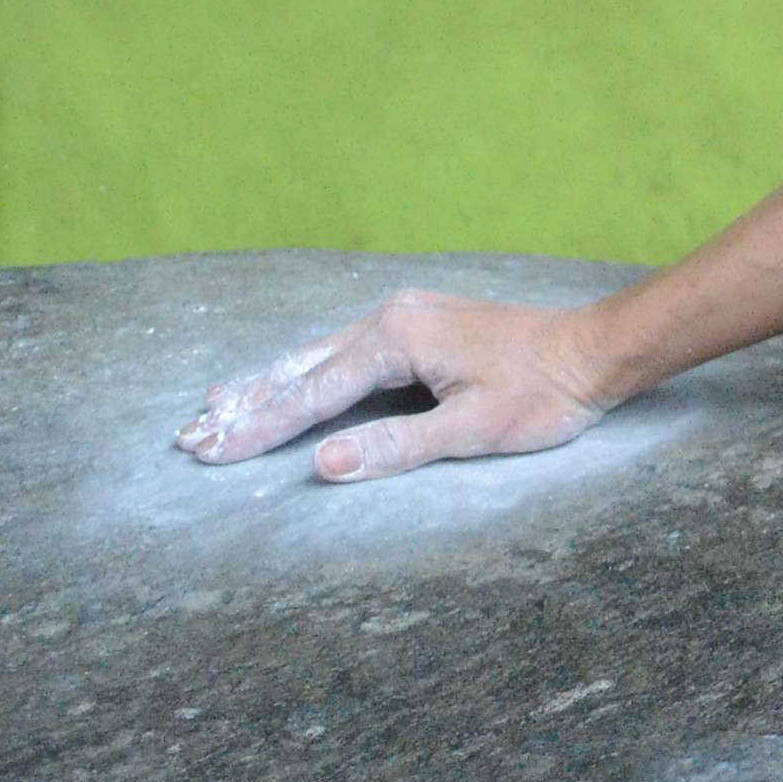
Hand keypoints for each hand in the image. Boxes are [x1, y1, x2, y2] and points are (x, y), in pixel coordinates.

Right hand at [176, 289, 619, 482]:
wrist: (595, 351)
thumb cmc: (544, 393)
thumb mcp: (473, 428)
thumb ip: (396, 447)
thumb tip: (322, 465)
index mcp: (398, 337)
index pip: (313, 394)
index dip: (259, 429)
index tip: (210, 453)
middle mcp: (391, 317)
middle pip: (301, 367)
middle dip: (245, 404)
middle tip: (187, 436)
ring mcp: (403, 316)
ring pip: (316, 356)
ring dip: (266, 385)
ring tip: (214, 408)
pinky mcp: (417, 325)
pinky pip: (342, 352)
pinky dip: (303, 373)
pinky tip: (285, 382)